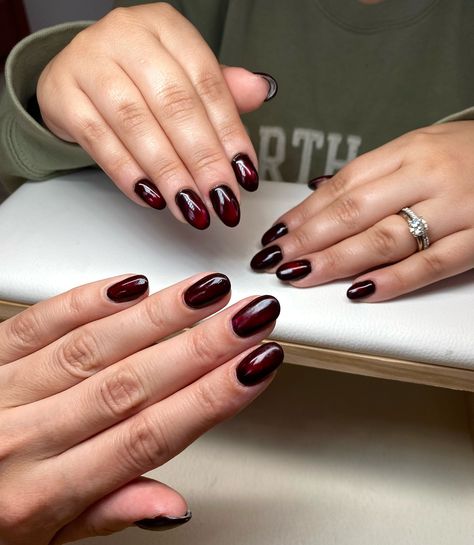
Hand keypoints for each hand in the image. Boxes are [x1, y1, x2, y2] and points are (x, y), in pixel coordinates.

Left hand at [0, 273, 281, 543]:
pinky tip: (130, 285)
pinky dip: (85, 301)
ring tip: (207, 293)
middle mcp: (22, 440)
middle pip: (129, 386)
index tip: (253, 367)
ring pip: (91, 349)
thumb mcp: (43, 543)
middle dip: (200, 348)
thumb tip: (172, 505)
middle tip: (248, 317)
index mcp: (42, 495)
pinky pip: (35, 323)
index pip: (147, 439)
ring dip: (157, 317)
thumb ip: (108, 512)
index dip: (209, 400)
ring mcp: (0, 391)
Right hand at [37, 3, 273, 228]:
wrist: (74, 75)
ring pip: (136, 124)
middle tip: (222, 200)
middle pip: (174, 104)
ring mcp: (88, 61)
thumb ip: (220, 90)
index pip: (207, 82)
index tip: (245, 174)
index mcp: (165, 26)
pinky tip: (152, 198)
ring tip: (191, 208)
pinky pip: (98, 140)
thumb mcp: (180, 75)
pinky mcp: (62, 94)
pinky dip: (128, 174)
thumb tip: (261, 91)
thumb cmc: (136, 78)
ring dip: (169, 173)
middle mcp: (126, 35)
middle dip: (203, 160)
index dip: (230, 133)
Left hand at [250, 121, 473, 301]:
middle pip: (354, 212)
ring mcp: (455, 209)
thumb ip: (371, 175)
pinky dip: (394, 280)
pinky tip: (361, 292)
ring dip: (337, 261)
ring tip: (301, 274)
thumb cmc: (469, 155)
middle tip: (274, 260)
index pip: (342, 186)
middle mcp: (426, 177)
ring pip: (385, 239)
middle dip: (307, 240)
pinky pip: (432, 263)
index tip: (276, 234)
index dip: (303, 213)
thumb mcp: (417, 149)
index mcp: (407, 152)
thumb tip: (319, 194)